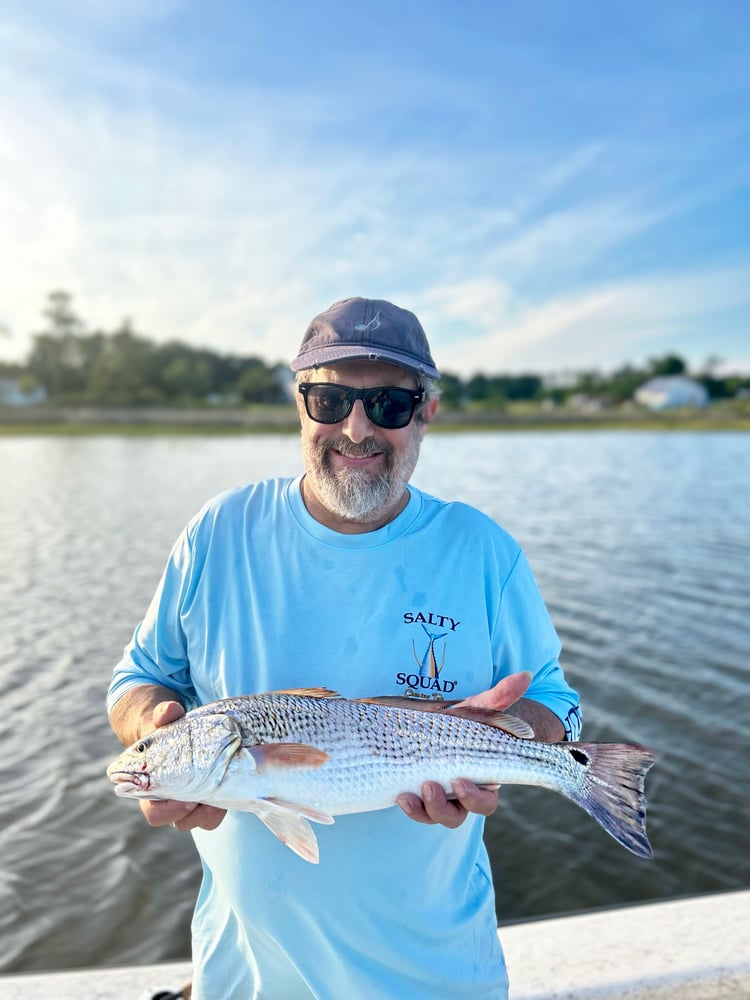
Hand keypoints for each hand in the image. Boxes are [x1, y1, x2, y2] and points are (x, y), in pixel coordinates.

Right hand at [140, 700, 225, 831]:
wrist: (178, 732)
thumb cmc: (167, 729)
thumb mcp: (163, 720)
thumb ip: (164, 715)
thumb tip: (170, 710)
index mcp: (154, 789)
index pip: (155, 814)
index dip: (169, 810)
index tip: (186, 796)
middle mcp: (171, 801)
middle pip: (181, 822)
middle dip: (197, 812)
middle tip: (209, 797)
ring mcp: (191, 802)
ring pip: (201, 820)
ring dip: (212, 810)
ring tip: (222, 793)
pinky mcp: (209, 798)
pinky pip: (215, 813)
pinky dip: (222, 804)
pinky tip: (231, 787)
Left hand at [396, 672, 531, 827]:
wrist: (434, 724)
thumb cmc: (462, 720)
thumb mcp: (478, 707)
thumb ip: (500, 696)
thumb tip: (525, 675)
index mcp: (481, 778)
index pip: (485, 801)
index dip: (474, 798)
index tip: (459, 781)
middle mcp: (461, 794)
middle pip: (458, 816)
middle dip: (443, 808)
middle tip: (429, 786)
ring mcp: (439, 797)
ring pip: (435, 816)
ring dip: (423, 810)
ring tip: (408, 795)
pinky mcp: (418, 795)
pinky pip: (416, 810)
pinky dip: (410, 807)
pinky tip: (400, 796)